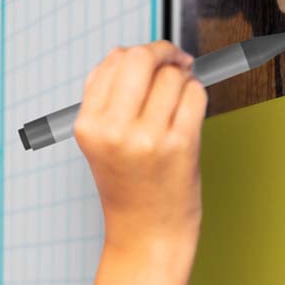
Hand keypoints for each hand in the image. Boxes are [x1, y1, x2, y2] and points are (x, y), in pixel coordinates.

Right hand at [73, 39, 205, 251]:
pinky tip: (188, 114)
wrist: (146, 233)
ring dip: (183, 80)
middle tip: (175, 61)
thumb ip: (107, 97)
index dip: (137, 52)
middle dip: (163, 52)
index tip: (153, 60)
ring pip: (173, 76)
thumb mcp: (100, 142)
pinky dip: (196, 96)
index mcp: (88, 126)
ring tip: (178, 103)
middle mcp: (114, 131)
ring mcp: (148, 138)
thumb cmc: (128, 184)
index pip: (113, 62)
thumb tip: (129, 53)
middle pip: (141, 58)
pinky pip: (195, 95)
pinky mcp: (180, 145)